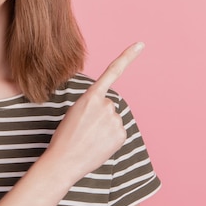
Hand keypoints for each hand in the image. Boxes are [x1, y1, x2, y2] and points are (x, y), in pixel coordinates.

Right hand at [44, 42, 144, 183]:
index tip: (140, 44)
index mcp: (91, 96)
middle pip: (108, 105)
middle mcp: (106, 104)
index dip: (128, 57)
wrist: (65, 160)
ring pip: (113, 119)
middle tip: (85, 129)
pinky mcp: (121, 134)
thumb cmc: (65, 137)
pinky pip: (118, 132)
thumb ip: (94, 106)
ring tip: (89, 138)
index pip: (113, 71)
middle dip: (100, 115)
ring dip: (104, 128)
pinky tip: (98, 145)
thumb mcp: (75, 112)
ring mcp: (115, 119)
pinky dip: (110, 138)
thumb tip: (109, 114)